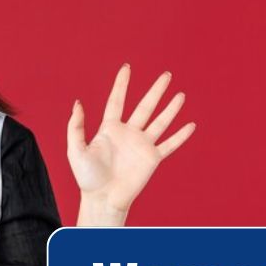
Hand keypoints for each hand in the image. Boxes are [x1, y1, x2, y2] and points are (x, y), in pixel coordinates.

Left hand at [66, 63, 195, 211]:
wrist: (103, 198)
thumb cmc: (87, 177)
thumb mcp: (75, 150)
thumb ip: (75, 127)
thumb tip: (78, 103)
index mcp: (109, 129)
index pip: (117, 101)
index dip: (121, 84)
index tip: (127, 68)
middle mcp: (128, 134)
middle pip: (144, 106)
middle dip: (156, 91)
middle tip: (166, 75)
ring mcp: (141, 146)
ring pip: (160, 122)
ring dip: (171, 109)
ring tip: (180, 95)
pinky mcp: (152, 159)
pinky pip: (169, 145)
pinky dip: (180, 136)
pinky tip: (191, 125)